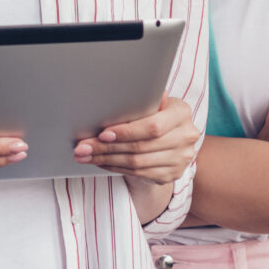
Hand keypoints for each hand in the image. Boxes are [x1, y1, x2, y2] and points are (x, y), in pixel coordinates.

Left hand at [76, 96, 199, 183]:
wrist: (170, 138)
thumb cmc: (156, 114)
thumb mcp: (152, 103)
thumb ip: (141, 101)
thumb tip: (117, 93)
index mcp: (182, 113)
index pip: (152, 126)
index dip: (126, 132)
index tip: (102, 134)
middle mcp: (186, 136)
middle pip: (141, 147)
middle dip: (106, 148)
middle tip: (83, 147)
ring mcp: (181, 159)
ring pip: (137, 163)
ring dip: (106, 160)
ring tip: (86, 155)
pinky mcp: (173, 174)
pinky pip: (139, 174)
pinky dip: (115, 168)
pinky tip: (101, 162)